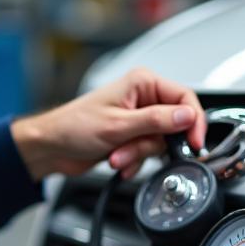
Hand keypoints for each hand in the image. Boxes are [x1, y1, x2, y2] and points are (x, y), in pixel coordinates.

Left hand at [10, 68, 205, 180]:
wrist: (52, 147)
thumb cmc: (74, 127)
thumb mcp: (118, 126)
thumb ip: (156, 121)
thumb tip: (187, 116)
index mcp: (142, 83)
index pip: (185, 98)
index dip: (193, 122)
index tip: (193, 143)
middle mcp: (143, 98)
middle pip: (173, 125)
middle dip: (151, 144)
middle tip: (132, 150)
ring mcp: (138, 118)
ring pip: (159, 143)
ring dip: (138, 154)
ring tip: (117, 156)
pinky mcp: (133, 136)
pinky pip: (148, 153)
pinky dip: (135, 161)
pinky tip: (118, 162)